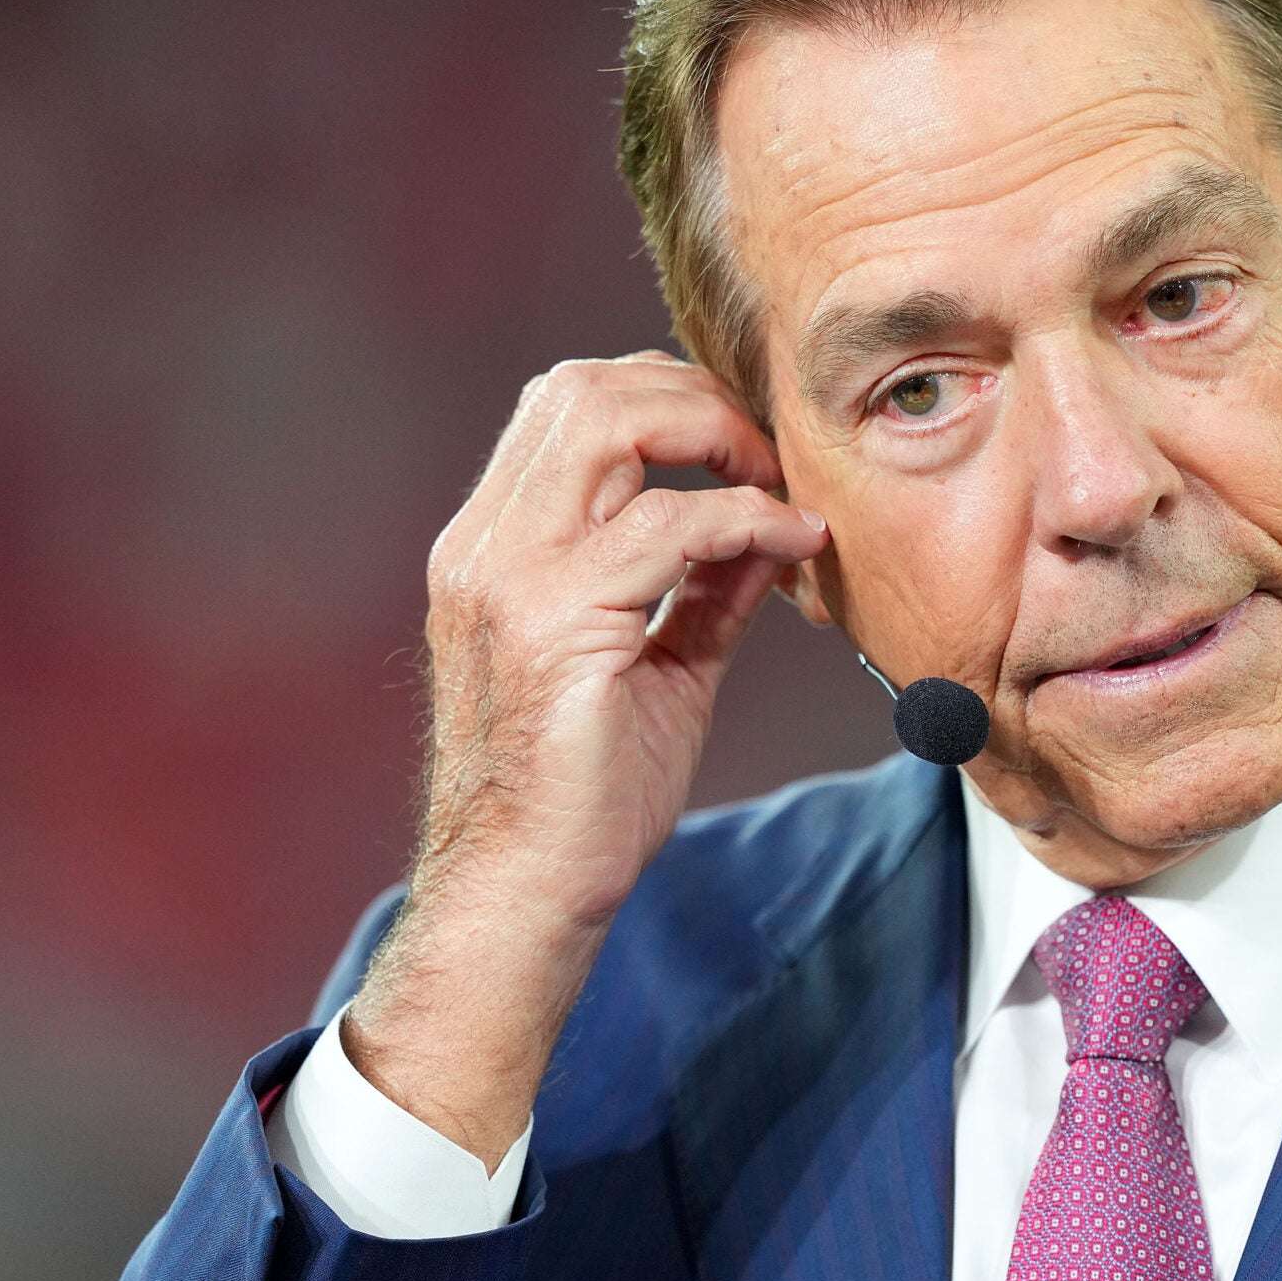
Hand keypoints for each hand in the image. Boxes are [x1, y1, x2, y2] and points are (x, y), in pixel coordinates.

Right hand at [343, 351, 827, 1164]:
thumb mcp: (658, 662)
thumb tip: (774, 524)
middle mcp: (485, 547)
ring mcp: (509, 579)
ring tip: (779, 485)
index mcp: (493, 546)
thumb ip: (706, 585)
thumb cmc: (584, 795)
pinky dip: (745, 519)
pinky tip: (796, 545)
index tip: (746, 445)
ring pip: (609, 422)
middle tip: (770, 452)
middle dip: (693, 395)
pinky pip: (666, 527)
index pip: (568, 403)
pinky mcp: (553, 626)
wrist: (526, 893)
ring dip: (715, 437)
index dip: (667, 396)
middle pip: (583, 387)